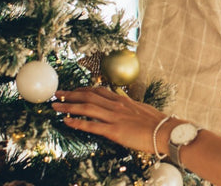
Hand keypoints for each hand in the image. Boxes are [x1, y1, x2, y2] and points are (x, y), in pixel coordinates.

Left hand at [52, 87, 166, 153]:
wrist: (165, 130)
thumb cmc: (155, 121)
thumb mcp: (140, 108)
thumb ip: (128, 105)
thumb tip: (122, 100)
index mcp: (121, 99)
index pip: (98, 90)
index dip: (82, 89)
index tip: (72, 90)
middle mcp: (116, 105)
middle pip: (88, 95)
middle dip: (71, 94)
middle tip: (57, 94)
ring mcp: (114, 117)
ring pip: (86, 108)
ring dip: (69, 105)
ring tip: (55, 106)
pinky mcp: (114, 131)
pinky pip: (92, 126)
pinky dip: (77, 123)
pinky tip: (66, 121)